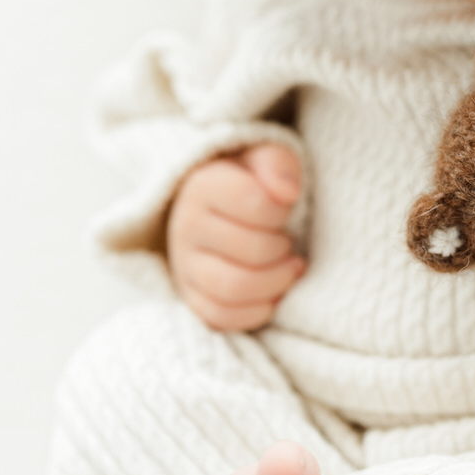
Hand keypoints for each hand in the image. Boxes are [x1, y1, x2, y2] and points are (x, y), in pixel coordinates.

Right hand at [166, 144, 305, 330]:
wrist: (221, 207)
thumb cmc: (252, 180)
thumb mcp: (266, 157)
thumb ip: (277, 164)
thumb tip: (287, 192)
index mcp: (203, 186)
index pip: (253, 202)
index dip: (281, 210)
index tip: (286, 208)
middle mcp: (185, 226)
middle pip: (250, 251)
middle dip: (283, 250)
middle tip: (289, 243)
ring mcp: (184, 265)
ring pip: (233, 289)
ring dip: (275, 283)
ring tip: (289, 268)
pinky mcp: (191, 297)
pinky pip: (221, 317)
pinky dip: (258, 310)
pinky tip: (275, 292)